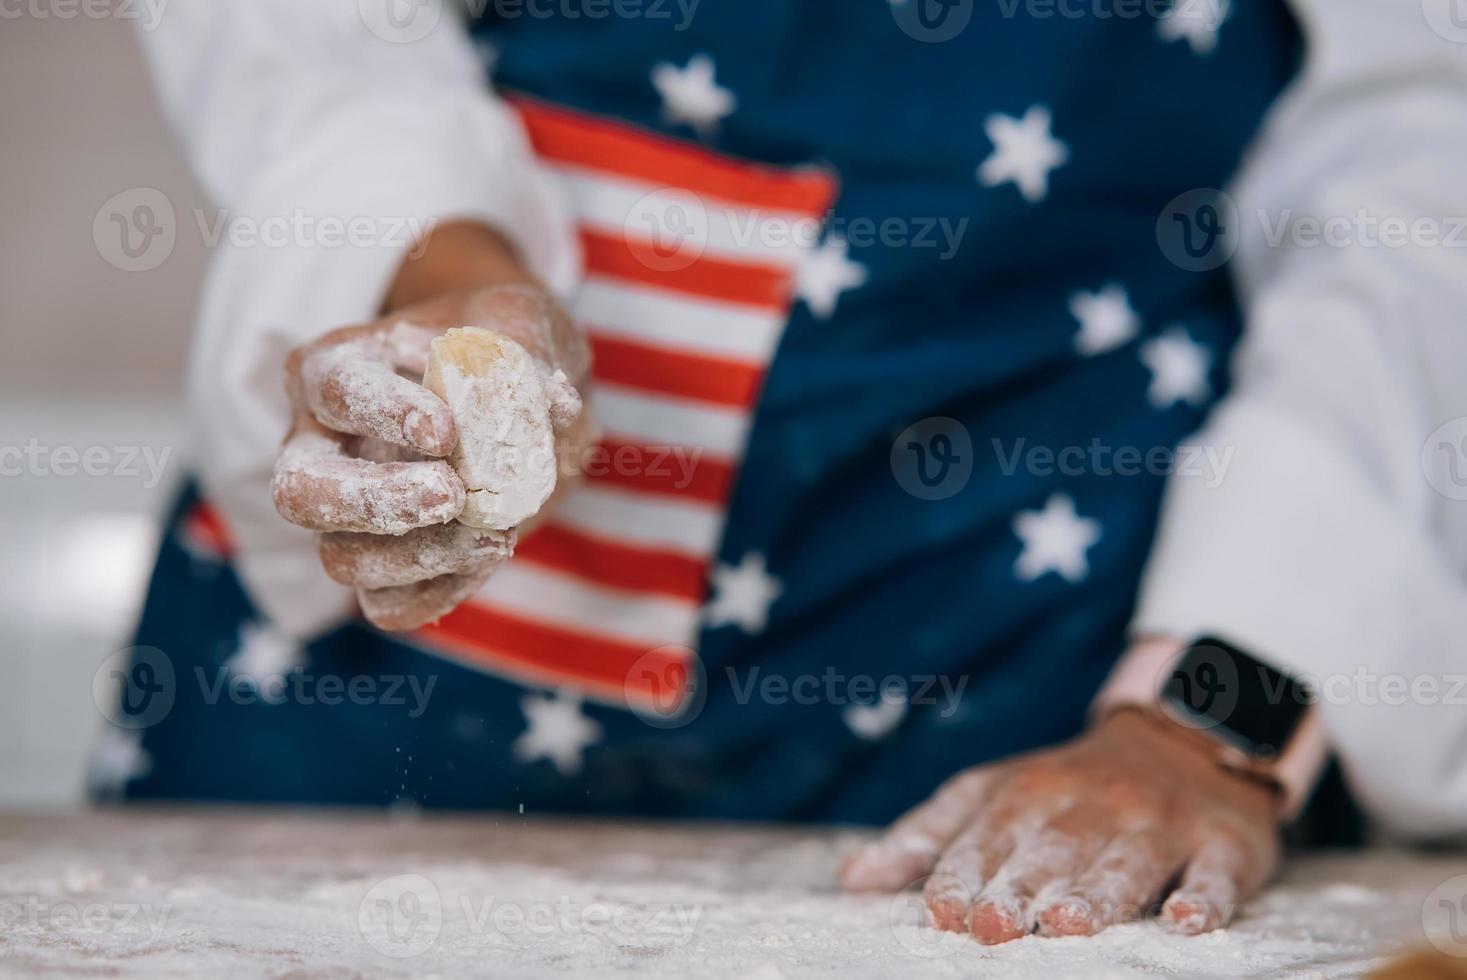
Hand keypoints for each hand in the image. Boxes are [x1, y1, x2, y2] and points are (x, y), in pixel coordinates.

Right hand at [270, 223, 592, 630]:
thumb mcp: (520, 326)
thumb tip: (555, 405)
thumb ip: (533, 356)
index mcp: (335, 367)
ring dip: (420, 555)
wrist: (519, 399)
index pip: (333, 389)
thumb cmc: (502, 346)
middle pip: (299, 491)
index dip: (382, 414)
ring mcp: (344, 515)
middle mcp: (320, 445)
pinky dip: (440, 592)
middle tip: (451, 493)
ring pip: (343, 559)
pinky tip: (490, 554)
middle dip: (374, 501)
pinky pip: (390, 605)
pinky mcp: (384, 566)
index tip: (445, 431)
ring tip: (496, 532)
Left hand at [841, 710, 1279, 942]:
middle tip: (993, 926)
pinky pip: (1215, 872)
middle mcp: (1091, 805)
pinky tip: (1185, 921)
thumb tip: (853, 880)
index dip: (963, 875)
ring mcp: (1160, 822)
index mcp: (1027, 794)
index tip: (941, 914)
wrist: (1184, 737)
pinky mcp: (1223, 842)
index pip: (987, 837)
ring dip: (1097, 894)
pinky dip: (1204, 897)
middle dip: (1019, 889)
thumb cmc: (1069, 786)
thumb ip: (927, 835)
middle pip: (1051, 852)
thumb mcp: (993, 793)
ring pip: (1126, 862)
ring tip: (1069, 924)